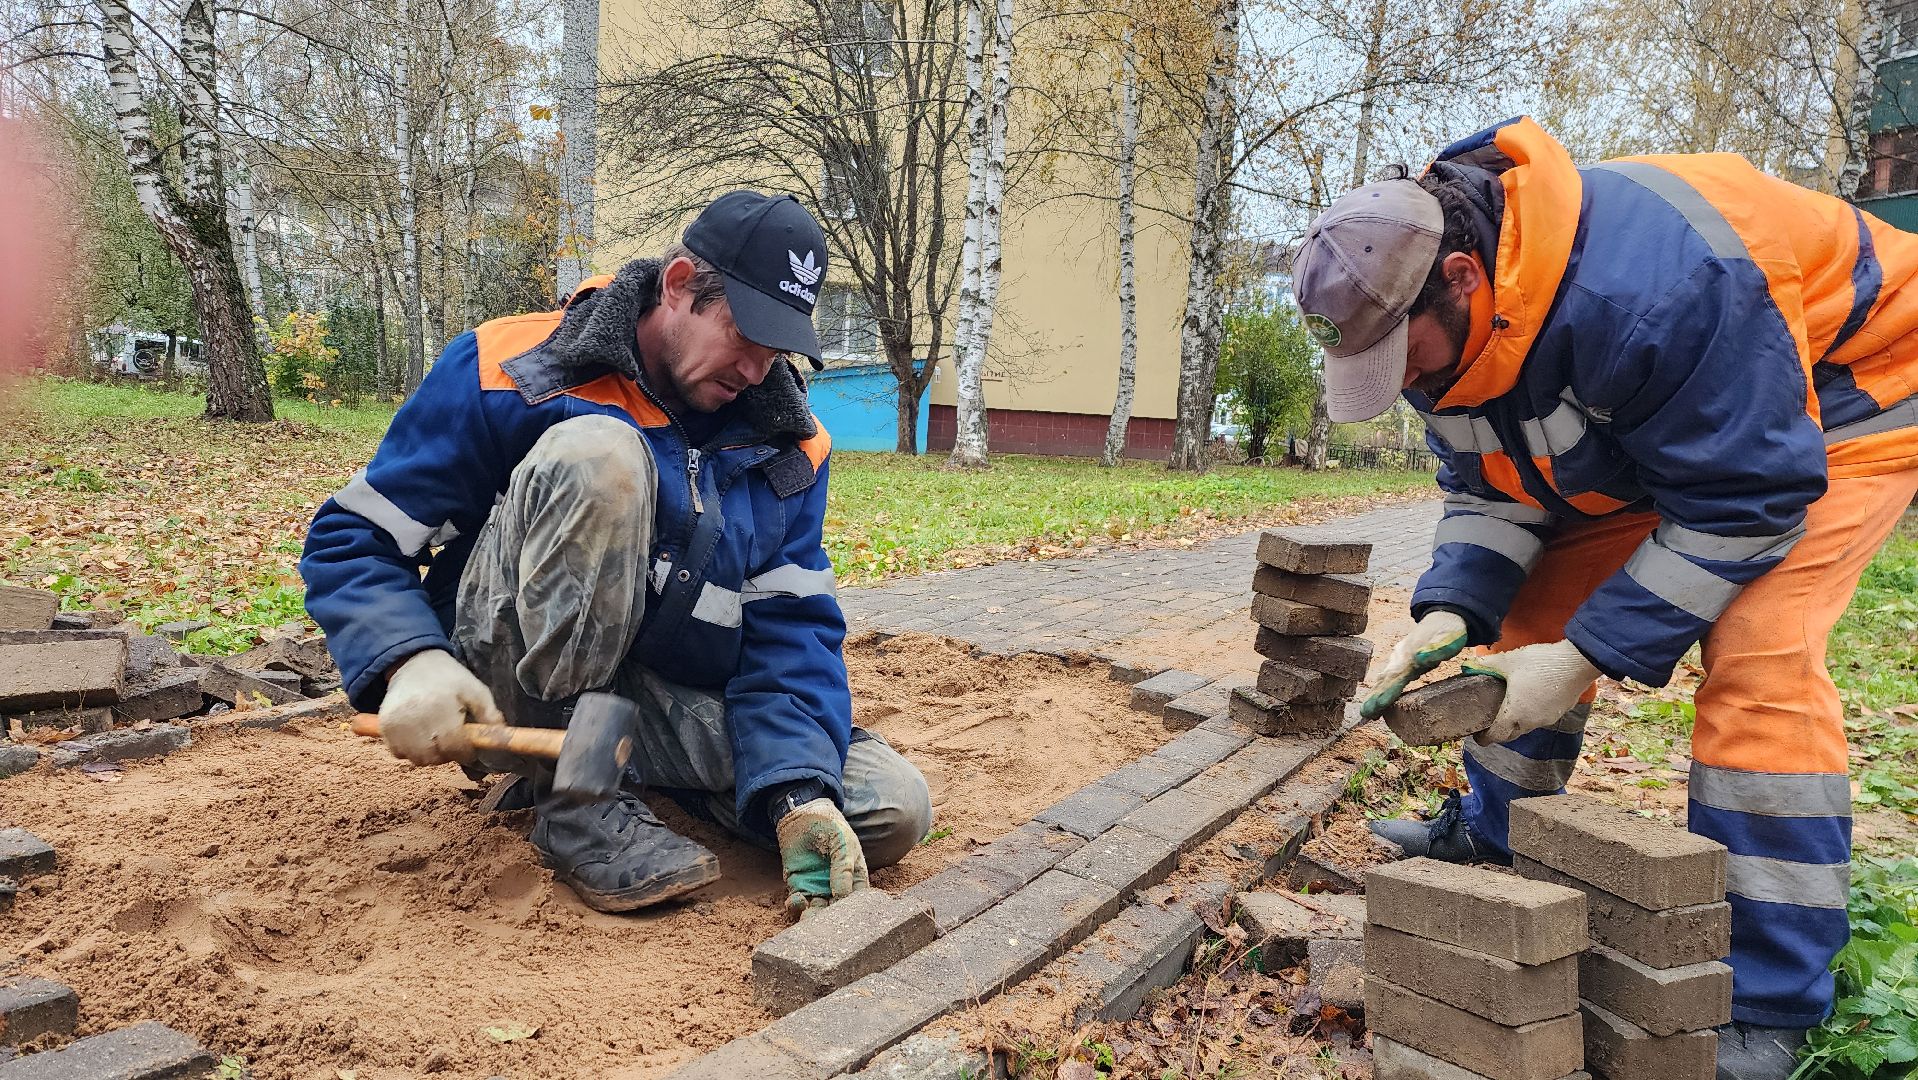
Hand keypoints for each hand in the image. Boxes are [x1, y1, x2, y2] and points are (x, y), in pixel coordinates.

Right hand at [379, 649, 504, 765]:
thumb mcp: (475, 690)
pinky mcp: (384, 727)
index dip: (466, 752)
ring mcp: (397, 724)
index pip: (454, 746)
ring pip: (418, 759)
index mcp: (441, 707)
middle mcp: (416, 717)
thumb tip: (500, 739)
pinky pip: (399, 753)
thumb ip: (489, 715)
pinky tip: (418, 734)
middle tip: (452, 738)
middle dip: (448, 753)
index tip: (469, 748)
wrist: (413, 664)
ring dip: (430, 754)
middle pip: (435, 757)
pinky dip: (411, 750)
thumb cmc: (449, 679)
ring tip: (435, 735)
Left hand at [776, 797, 868, 919]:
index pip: (857, 901)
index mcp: (855, 878)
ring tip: (810, 917)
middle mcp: (837, 887)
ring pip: (817, 911)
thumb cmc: (830, 826)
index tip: (848, 919)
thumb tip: (842, 895)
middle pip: (836, 911)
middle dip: (831, 920)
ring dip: (812, 917)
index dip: (854, 912)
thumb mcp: (842, 843)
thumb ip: (843, 868)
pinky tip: (797, 900)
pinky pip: (798, 903)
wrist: (803, 814)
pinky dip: (796, 906)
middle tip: (826, 928)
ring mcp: (817, 888)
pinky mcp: (798, 886)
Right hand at [1360, 611, 1469, 717]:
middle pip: (1386, 680)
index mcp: (1411, 654)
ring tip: (1367, 712)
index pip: (1396, 677)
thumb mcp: (1449, 638)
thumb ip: (1436, 648)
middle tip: (1364, 714)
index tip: (1374, 707)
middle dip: (1374, 697)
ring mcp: (1399, 657)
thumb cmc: (1448, 630)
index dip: (1385, 693)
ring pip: (1384, 678)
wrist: (1443, 615)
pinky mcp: (1400, 660)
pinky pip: (1388, 676)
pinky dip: (1381, 689)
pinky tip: (1377, 699)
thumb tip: (1420, 659)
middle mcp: (1401, 657)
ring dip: (1375, 694)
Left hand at [1461, 639, 1599, 745]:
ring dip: (1518, 723)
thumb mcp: (1509, 660)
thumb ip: (1486, 664)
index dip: (1484, 738)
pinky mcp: (1562, 711)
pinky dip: (1534, 714)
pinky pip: (1542, 718)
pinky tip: (1531, 699)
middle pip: (1511, 735)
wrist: (1578, 662)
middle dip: (1500, 732)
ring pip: (1528, 727)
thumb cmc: (1541, 663)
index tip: (1478, 735)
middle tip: (1491, 722)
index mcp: (1515, 714)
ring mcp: (1548, 719)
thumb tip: (1467, 665)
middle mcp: (1531, 722)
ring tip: (1510, 707)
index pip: (1496, 736)